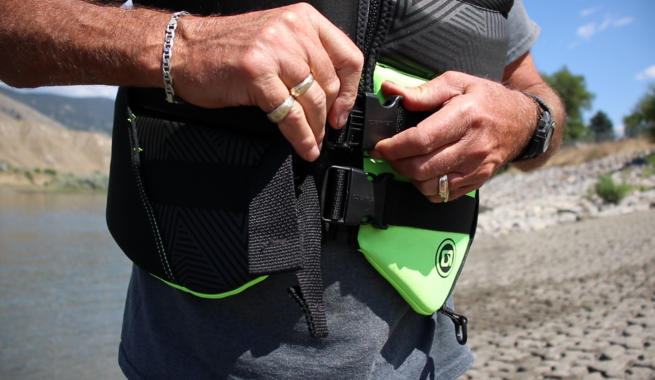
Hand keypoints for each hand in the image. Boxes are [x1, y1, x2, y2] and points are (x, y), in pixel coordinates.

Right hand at [171, 3, 362, 160]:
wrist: (181, 51)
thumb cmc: (225, 49)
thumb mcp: (274, 38)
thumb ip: (305, 55)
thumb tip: (333, 93)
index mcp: (302, 18)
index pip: (347, 56)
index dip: (351, 90)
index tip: (342, 109)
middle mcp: (291, 29)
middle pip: (330, 82)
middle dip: (330, 114)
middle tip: (325, 131)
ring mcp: (273, 50)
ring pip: (312, 100)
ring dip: (316, 129)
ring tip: (314, 142)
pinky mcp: (257, 74)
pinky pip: (290, 114)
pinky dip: (301, 136)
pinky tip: (304, 146)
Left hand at [369, 71, 537, 201]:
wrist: (522, 121)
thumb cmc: (487, 99)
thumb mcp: (456, 83)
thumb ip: (422, 91)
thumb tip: (390, 90)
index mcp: (465, 116)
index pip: (421, 140)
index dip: (394, 147)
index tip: (380, 147)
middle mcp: (472, 146)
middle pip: (422, 167)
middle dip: (397, 163)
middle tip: (389, 154)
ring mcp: (476, 167)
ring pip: (430, 185)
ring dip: (410, 177)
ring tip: (406, 162)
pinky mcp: (477, 181)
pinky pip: (443, 195)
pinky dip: (427, 188)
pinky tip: (424, 173)